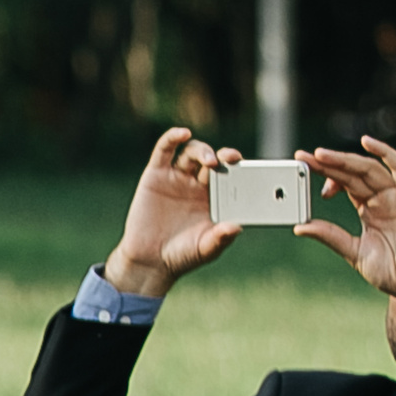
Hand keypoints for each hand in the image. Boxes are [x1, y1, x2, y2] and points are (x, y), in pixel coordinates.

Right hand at [102, 128, 243, 297]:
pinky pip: (165, 150)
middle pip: (213, 160)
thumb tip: (237, 227)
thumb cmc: (182, 255)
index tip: (246, 167)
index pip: (230, 175)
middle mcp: (196, 184)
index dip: (239, 167)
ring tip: (209, 160)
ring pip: (192, 152)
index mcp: (214, 197)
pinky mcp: (155, 175)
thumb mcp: (206, 249)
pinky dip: (173, 138)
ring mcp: (176, 178)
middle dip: (224, 156)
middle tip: (232, 159)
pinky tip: (182, 134)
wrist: (149, 261)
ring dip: (203, 150)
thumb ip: (221, 238)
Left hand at [294, 135, 395, 327]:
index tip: (303, 173)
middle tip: (303, 158)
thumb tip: (300, 226)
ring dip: (344, 160)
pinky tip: (366, 142)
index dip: (326, 176)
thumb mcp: (353, 251)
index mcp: (370, 211)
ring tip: (320, 155)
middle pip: (353, 174)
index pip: (345, 185)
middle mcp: (383, 199)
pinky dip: (385, 153)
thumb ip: (330, 236)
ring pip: (369, 169)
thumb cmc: (393, 272)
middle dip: (327, 165)